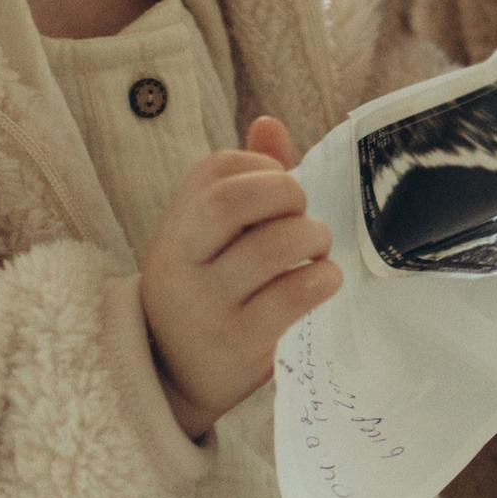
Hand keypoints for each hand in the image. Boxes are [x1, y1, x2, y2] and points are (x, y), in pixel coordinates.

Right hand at [140, 114, 341, 433]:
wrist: (172, 373)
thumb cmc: (206, 289)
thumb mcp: (208, 235)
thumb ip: (242, 180)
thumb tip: (269, 124)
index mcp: (177, 222)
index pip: (215, 170)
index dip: (261, 168)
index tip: (282, 186)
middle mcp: (184, 259)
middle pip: (230, 203)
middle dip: (284, 195)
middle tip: (303, 215)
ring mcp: (208, 303)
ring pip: (269, 250)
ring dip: (311, 239)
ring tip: (318, 250)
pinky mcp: (238, 342)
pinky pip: (288, 298)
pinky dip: (319, 281)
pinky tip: (323, 282)